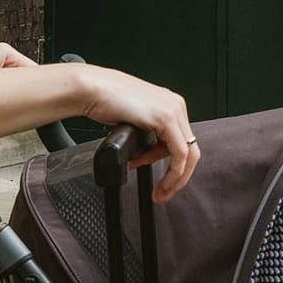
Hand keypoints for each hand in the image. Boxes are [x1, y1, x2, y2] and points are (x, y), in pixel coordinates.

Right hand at [75, 67, 199, 201]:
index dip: (172, 166)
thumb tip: (146, 155)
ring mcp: (173, 110)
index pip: (182, 142)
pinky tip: (162, 182)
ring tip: (160, 191)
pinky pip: (180, 154)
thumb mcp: (132, 120)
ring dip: (176, 178)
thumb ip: (145, 134)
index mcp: (169, 104)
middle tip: (165, 192)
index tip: (161, 182)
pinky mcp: (166, 118)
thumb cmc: (103, 101)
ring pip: (189, 154)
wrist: (91, 89)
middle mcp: (175, 105)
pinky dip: (174, 173)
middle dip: (179, 176)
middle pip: (190, 149)